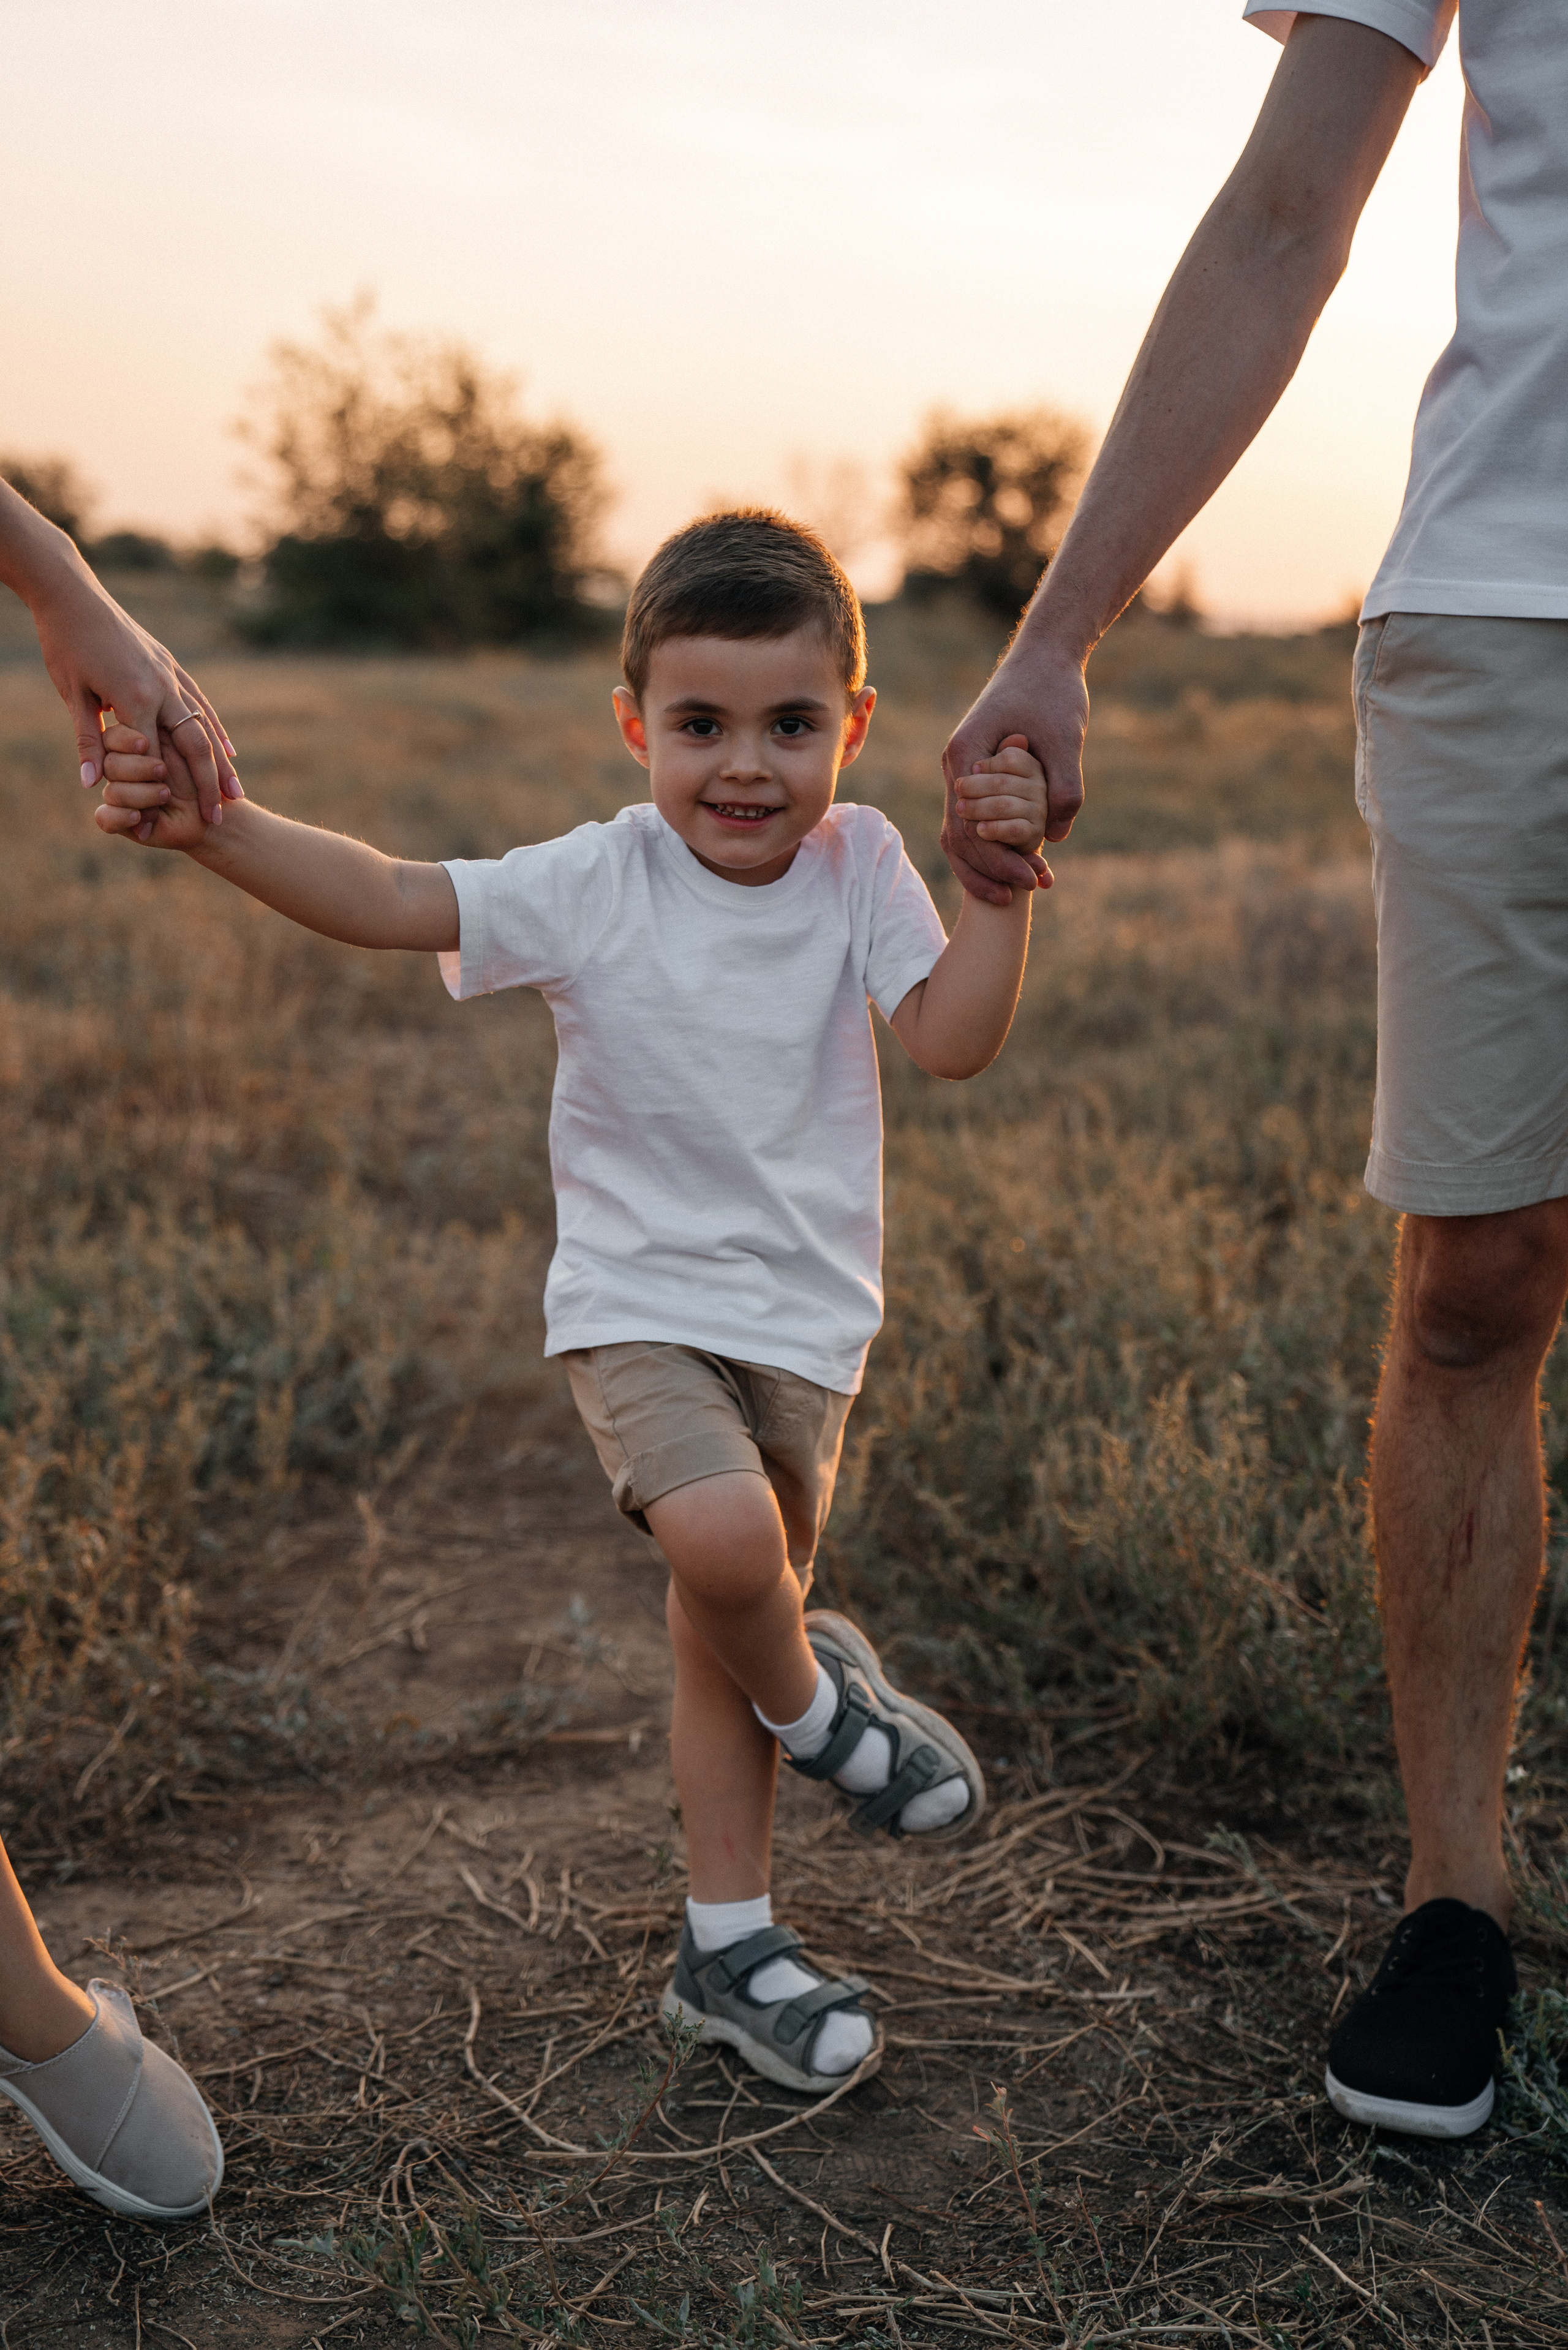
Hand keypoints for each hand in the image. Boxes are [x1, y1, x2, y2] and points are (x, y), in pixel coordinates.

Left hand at [0, 484, 240, 823]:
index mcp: (134, 697)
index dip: (169, 790)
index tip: (177, 820)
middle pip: (193, 745)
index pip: (156, 755)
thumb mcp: (71, 693)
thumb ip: (87, 740)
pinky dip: (215, 728)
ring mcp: (170, 674)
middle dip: (209, 784)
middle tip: (220, 817)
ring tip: (235, 791)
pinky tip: (226, 747)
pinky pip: (200, 702)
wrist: (73, 593)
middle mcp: (161, 687)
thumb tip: (92, 784)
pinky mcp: (170, 664)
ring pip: (205, 724)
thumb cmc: (65, 643)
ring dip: (221, 761)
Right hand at [95, 721, 211, 852]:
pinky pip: (104, 817)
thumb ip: (160, 740)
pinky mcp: (117, 819)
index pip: (111, 738)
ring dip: (140, 794)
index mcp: (132, 747)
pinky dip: (121, 817)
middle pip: (110, 765)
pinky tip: (138, 817)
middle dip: (137, 768)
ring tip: (165, 795)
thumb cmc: (201, 780)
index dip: (124, 740)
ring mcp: (118, 795)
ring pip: (111, 791)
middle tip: (162, 770)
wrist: (209, 814)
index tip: (145, 744)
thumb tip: (135, 738)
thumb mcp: (186, 754)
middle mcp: (121, 771)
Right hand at [941, 631, 1088, 902]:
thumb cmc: (1052, 690)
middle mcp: (955, 766)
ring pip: (963, 833)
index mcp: (965, 754)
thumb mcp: (1065, 738)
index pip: (968, 826)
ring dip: (992, 861)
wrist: (1046, 656)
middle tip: (1033, 888)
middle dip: (994, 868)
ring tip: (1027, 885)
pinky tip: (1023, 860)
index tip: (1030, 879)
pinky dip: (996, 843)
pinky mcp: (978, 775)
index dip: (998, 859)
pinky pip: (976, 820)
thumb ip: (1063, 787)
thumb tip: (1056, 837)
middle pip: (960, 836)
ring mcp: (963, 772)